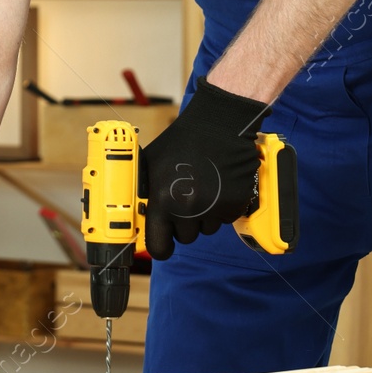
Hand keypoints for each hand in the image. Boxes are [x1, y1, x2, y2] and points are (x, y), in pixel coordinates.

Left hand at [140, 77, 270, 259]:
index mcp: (163, 200)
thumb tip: (136, 216)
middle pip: (185, 237)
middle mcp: (188, 209)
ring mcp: (214, 208)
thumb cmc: (182, 142)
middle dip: (184, 223)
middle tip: (185, 199)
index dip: (161, 246)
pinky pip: (224, 219)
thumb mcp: (151, 164)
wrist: (219, 126)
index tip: (163, 244)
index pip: (159, 247)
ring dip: (204, 216)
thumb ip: (144, 193)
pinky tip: (217, 185)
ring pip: (206, 229)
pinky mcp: (235, 204)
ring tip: (202, 187)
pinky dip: (222, 207)